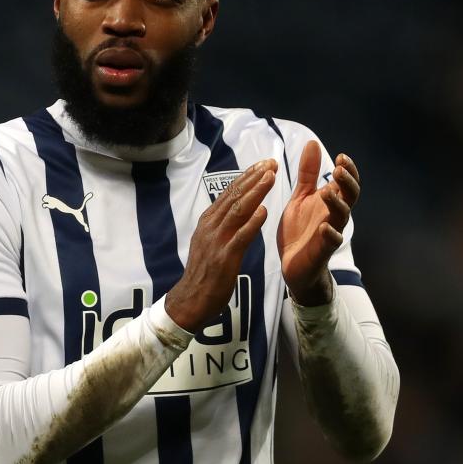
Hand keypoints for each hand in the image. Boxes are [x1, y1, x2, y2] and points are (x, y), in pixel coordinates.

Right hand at [166, 159, 277, 332]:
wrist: (191, 300)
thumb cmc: (204, 272)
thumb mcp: (209, 241)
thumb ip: (222, 225)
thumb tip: (237, 208)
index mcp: (208, 221)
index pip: (229, 193)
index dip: (247, 177)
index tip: (263, 164)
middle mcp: (210, 227)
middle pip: (234, 196)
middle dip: (254, 178)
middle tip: (271, 163)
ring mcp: (216, 241)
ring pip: (237, 211)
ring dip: (255, 193)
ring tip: (271, 178)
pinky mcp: (224, 258)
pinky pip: (240, 237)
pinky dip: (252, 223)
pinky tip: (264, 211)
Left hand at [277, 141, 359, 304]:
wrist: (293, 265)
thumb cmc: (300, 230)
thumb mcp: (300, 197)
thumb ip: (307, 173)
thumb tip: (313, 142)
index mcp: (330, 202)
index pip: (346, 182)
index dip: (348, 170)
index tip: (341, 156)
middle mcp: (334, 216)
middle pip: (350, 197)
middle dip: (347, 183)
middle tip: (339, 169)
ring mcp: (330, 233)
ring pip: (342, 217)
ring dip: (337, 203)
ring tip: (328, 192)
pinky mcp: (321, 250)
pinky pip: (330, 243)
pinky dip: (330, 235)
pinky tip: (324, 227)